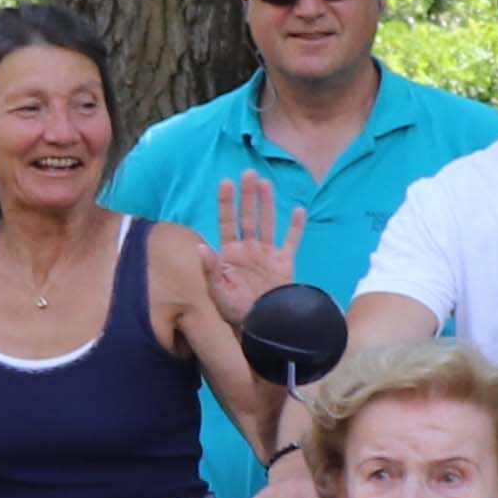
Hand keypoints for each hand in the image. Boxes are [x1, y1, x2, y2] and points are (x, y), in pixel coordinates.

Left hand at [202, 174, 306, 331]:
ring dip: (266, 203)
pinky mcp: (285, 262)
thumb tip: (200, 246)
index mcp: (230, 253)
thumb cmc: (235, 310)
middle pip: (248, 216)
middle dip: (247, 195)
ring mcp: (267, 254)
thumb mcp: (217, 290)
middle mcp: (249, 248)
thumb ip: (209, 268)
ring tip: (265, 183)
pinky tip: (298, 209)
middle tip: (248, 173)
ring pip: (268, 222)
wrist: (261, 325)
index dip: (226, 202)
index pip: (227, 221)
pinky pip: (291, 240)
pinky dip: (295, 226)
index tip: (225, 182)